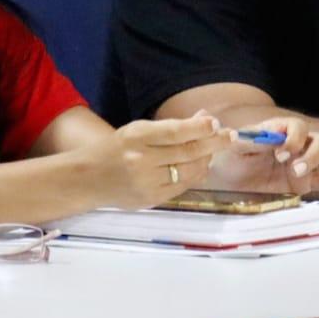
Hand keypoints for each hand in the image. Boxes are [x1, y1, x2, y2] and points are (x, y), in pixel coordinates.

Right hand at [80, 116, 230, 209]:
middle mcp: (141, 160)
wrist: (88, 178)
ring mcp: (146, 182)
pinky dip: (195, 175)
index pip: (175, 131)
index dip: (198, 127)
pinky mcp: (150, 199)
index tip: (215, 123)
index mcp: (136, 136)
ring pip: (188, 171)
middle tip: (230, 135)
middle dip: (213, 143)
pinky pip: (181, 187)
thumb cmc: (115, 149)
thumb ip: (170, 126)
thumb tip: (204, 118)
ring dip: (207, 160)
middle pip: (187, 152)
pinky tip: (202, 166)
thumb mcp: (138, 130)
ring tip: (216, 149)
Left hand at [209, 115, 318, 195]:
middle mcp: (297, 144)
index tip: (281, 154)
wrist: (230, 181)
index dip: (294, 139)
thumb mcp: (233, 149)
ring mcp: (305, 162)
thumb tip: (242, 134)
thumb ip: (244, 140)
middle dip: (312, 155)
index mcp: (279, 131)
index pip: (297, 127)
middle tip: (296, 170)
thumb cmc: (230, 159)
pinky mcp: (308, 181)